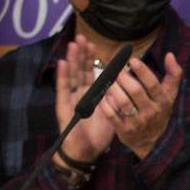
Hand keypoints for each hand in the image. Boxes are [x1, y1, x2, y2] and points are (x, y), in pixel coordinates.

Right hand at [55, 34, 114, 164]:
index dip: (92, 59)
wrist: (87, 151)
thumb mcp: (113, 111)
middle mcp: (81, 94)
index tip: (94, 44)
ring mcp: (71, 99)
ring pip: (71, 76)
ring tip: (73, 44)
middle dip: (81, 54)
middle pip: (80, 71)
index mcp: (92, 94)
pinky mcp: (64, 107)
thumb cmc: (99, 133)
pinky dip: (63, 77)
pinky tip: (62, 63)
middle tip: (82, 37)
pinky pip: (63, 90)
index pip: (92, 73)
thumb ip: (116, 96)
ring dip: (72, 60)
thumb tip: (126, 82)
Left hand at [102, 53, 181, 160]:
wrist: (151, 140)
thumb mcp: (170, 94)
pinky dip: (106, 103)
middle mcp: (151, 112)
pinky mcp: (124, 130)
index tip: (132, 61)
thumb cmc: (159, 111)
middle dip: (123, 78)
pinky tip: (104, 95)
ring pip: (123, 102)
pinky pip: (112, 115)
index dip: (142, 71)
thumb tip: (169, 55)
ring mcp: (137, 122)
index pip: (153, 84)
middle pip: (135, 91)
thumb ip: (173, 74)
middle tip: (116, 69)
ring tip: (109, 80)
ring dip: (113, 88)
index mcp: (163, 101)